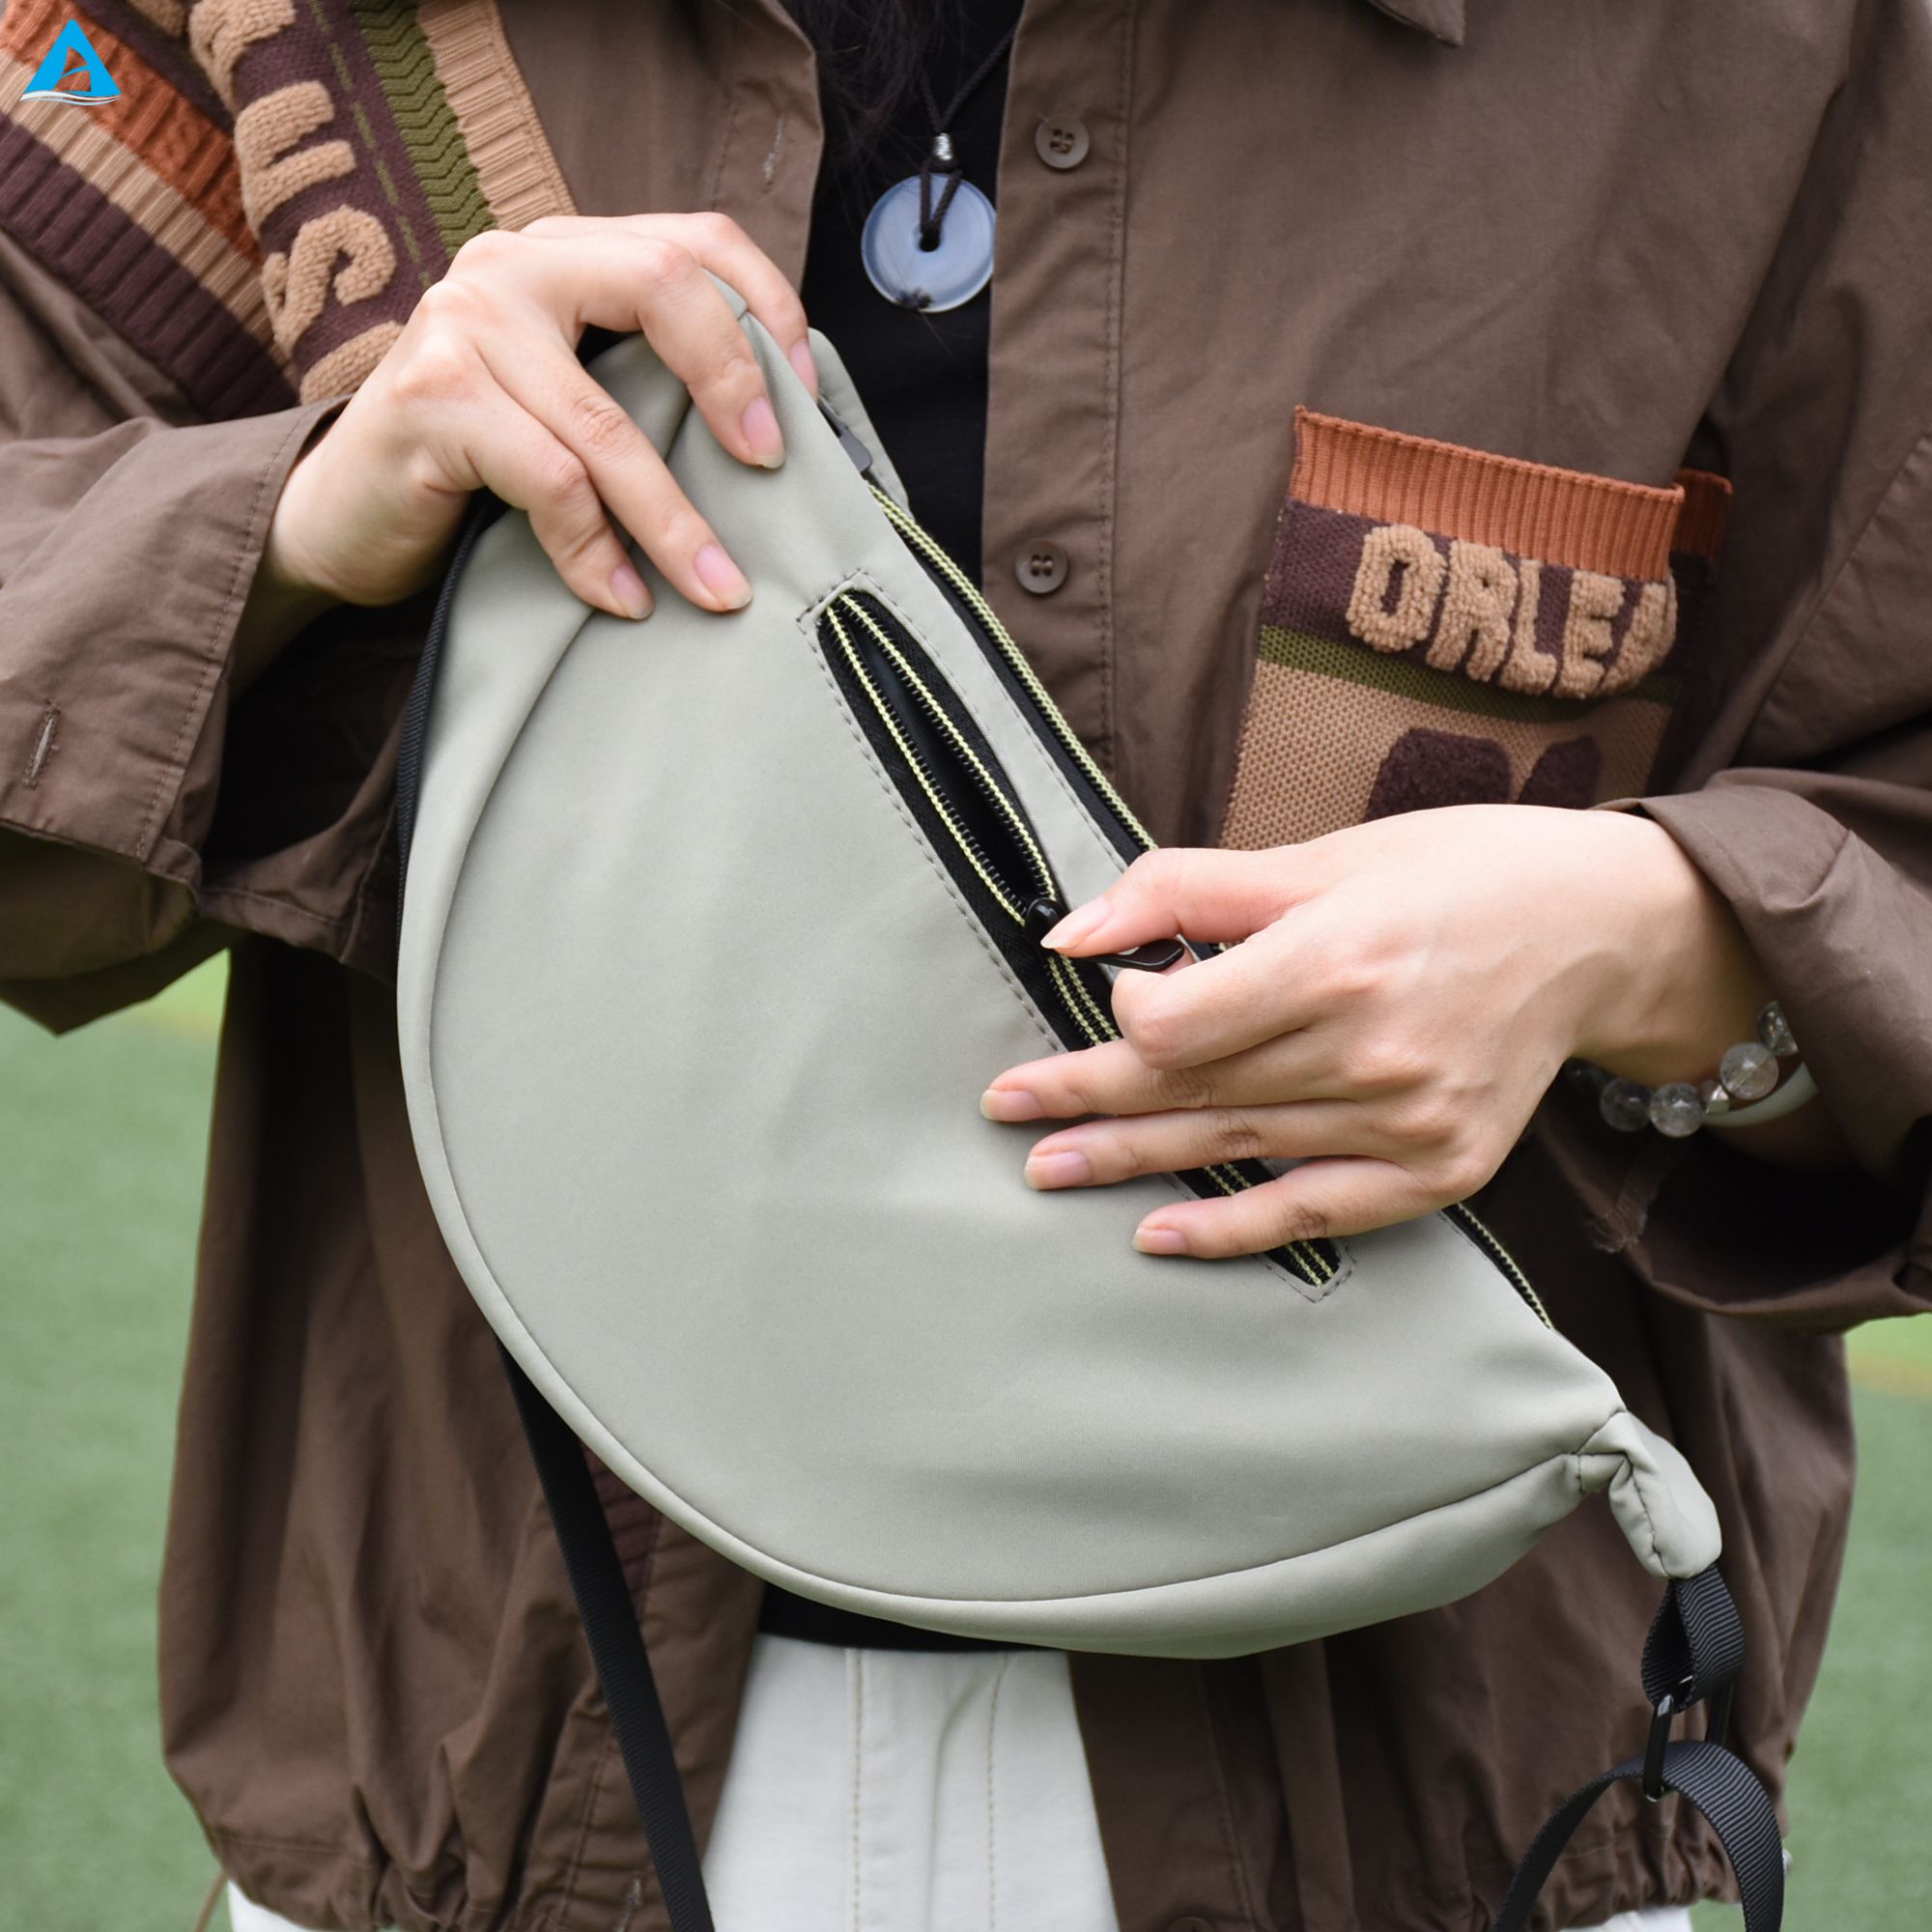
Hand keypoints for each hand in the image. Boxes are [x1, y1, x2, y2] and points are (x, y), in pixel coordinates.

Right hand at [261, 214, 817, 624]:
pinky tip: (621, 600)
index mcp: (566, 252)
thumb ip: (648, 384)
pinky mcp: (432, 397)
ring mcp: (464, 321)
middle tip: (771, 467)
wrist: (348, 515)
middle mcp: (513, 264)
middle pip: (662, 285)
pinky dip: (596, 553)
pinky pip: (551, 483)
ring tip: (717, 589)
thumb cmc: (485, 466)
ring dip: (674, 522)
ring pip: (607, 423)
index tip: (810, 396)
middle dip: (734, 380)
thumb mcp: (576, 405)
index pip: (695, 239)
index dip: (767, 306)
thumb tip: (781, 436)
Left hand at [982, 806, 1781, 1256]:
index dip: (1124, 1014)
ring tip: (1047, 1167)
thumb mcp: (1324, 856)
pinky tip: (1155, 1233)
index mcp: (1338, 957)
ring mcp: (1409, 1122)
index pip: (1175, 1025)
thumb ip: (1189, 891)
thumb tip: (1069, 934)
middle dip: (1084, 1099)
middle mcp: (1372, 1051)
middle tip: (1004, 1107)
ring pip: (1232, 1149)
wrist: (1596, 931)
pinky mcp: (1441, 1169)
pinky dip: (1232, 1229)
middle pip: (1189, 1091)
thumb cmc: (1452, 873)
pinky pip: (1314, 1212)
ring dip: (1130, 1161)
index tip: (1118, 990)